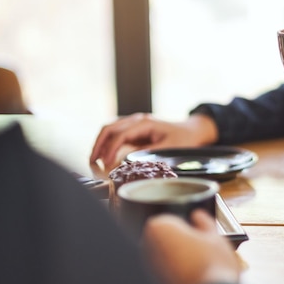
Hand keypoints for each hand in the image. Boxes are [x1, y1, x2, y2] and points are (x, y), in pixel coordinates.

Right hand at [89, 113, 218, 170]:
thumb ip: (149, 154)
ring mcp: (135, 124)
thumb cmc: (183, 139)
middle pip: (109, 128)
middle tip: (92, 161)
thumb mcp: (169, 148)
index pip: (121, 135)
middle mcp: (137, 120)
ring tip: (94, 159)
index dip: (111, 149)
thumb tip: (128, 161)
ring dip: (100, 143)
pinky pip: (116, 134)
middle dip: (99, 144)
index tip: (106, 163)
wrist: (192, 131)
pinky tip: (103, 155)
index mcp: (145, 123)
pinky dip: (107, 143)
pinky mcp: (135, 130)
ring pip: (110, 129)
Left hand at [142, 210, 241, 283]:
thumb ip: (204, 222)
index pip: (169, 219)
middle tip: (201, 245)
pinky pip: (168, 271)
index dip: (186, 224)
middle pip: (165, 238)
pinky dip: (178, 271)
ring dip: (179, 256)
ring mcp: (149, 266)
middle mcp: (147, 245)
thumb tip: (199, 217)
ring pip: (166, 255)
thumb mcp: (214, 236)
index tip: (197, 229)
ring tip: (201, 262)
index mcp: (159, 226)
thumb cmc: (212, 266)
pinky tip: (195, 275)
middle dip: (180, 240)